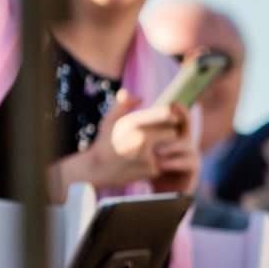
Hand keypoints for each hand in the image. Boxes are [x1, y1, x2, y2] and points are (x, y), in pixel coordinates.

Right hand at [70, 90, 192, 189]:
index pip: (165, 114)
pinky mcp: (150, 169)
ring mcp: (147, 155)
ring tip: (153, 151)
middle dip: (169, 135)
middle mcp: (142, 137)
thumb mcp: (110, 120)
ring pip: (169, 150)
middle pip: (172, 133)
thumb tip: (139, 98)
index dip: (171, 116)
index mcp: (134, 122)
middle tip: (163, 138)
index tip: (172, 119)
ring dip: (164, 151)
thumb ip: (123, 104)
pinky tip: (144, 165)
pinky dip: (155, 165)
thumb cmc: (104, 142)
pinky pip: (162, 164)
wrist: (96, 169)